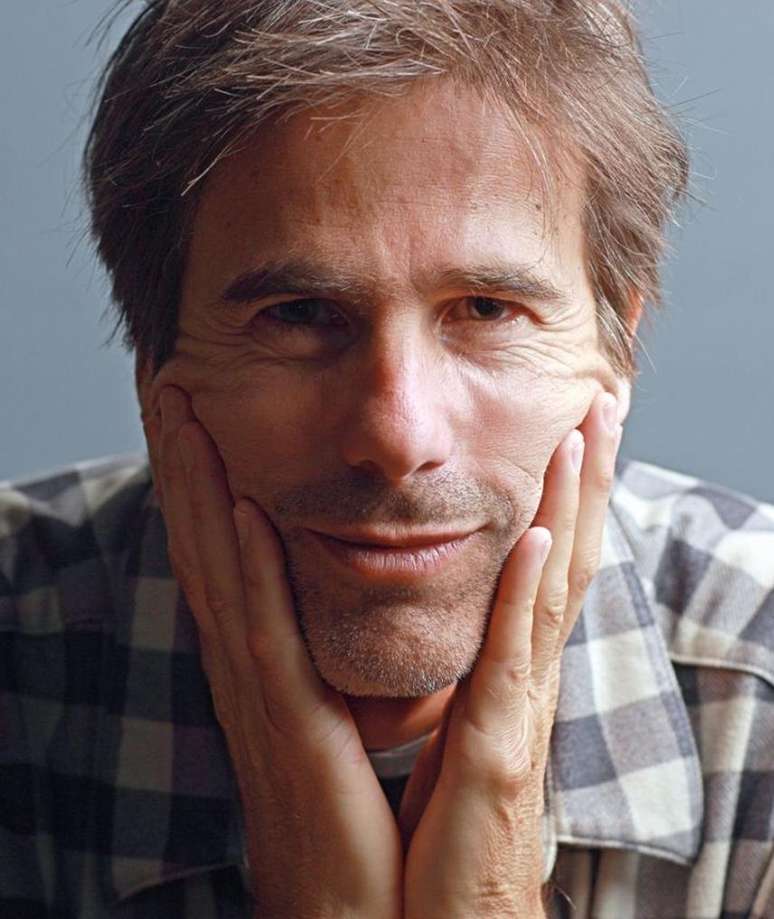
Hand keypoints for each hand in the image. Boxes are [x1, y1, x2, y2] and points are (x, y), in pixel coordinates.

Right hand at [146, 387, 402, 918]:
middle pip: (203, 542)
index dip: (198, 474)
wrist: (345, 899)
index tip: (193, 408)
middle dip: (183, 461)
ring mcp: (258, 689)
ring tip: (185, 416)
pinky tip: (238, 509)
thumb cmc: (344, 802)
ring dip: (199, 489)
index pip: (220, 546)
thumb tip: (327, 587)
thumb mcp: (328, 705)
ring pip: (220, 570)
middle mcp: (245, 660)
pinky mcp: (288, 722)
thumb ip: (319, 646)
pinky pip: (265, 631)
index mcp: (260, 655)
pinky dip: (247, 568)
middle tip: (169, 384)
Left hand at [399, 392, 621, 918]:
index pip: (542, 569)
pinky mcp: (495, 757)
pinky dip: (528, 595)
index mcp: (503, 679)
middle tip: (602, 404)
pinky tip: (540, 536)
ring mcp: (516, 717)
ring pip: (552, 593)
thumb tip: (442, 628)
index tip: (570, 431)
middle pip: (563, 561)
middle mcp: (521, 685)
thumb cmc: (427, 836)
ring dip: (570, 509)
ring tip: (584, 435)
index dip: (563, 499)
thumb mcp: (438, 737)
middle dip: (584, 482)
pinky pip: (512, 663)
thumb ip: (447, 679)